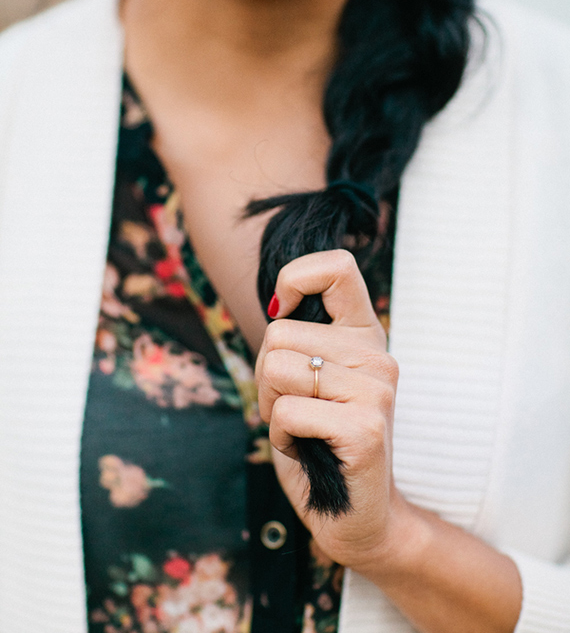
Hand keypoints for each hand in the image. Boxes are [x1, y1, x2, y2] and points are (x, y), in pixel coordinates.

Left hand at [255, 249, 410, 573]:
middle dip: (266, 374)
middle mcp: (377, 355)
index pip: (337, 268)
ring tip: (302, 428)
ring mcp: (376, 390)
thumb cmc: (321, 443)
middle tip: (294, 407)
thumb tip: (274, 307)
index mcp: (364, 335)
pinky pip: (288, 412)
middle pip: (278, 332)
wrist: (358, 516)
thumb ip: (298, 340)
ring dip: (271, 406)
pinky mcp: (365, 428)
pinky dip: (282, 437)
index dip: (295, 278)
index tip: (282, 311)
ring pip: (277, 369)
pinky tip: (309, 449)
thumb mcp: (309, 380)